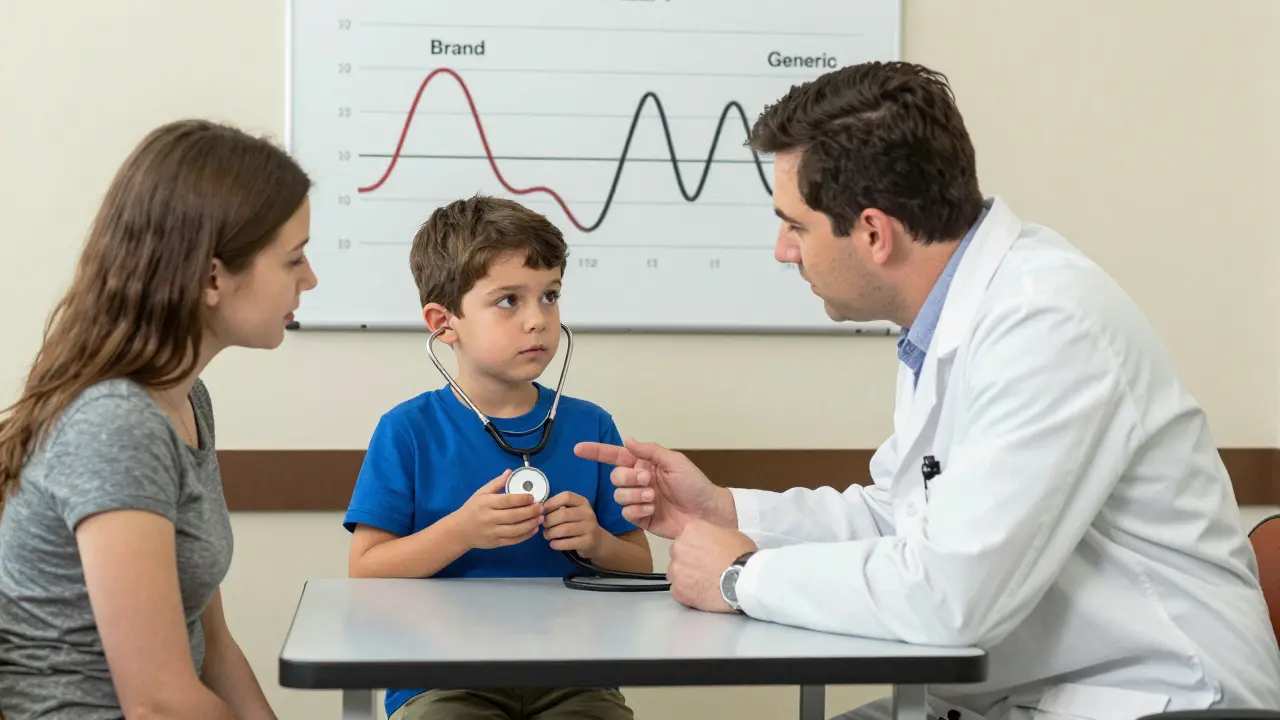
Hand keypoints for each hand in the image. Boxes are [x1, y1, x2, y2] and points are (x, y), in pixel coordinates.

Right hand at [451, 470, 543, 549]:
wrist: (459, 531)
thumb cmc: (472, 509)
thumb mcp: (481, 493)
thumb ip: (496, 483)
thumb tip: (510, 471)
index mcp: (486, 503)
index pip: (507, 501)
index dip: (521, 499)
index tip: (532, 497)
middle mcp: (490, 518)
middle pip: (514, 515)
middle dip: (530, 512)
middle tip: (541, 507)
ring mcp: (493, 532)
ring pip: (516, 530)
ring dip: (531, 524)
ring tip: (541, 518)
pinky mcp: (496, 543)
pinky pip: (514, 540)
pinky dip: (526, 535)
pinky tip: (534, 529)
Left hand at [541, 492, 602, 555]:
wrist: (596, 540)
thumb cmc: (579, 523)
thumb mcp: (574, 511)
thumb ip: (560, 508)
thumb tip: (540, 510)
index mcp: (582, 502)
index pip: (567, 496)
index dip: (552, 501)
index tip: (544, 509)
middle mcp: (587, 513)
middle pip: (563, 514)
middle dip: (549, 521)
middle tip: (543, 525)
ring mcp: (589, 528)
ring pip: (564, 529)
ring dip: (551, 533)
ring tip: (547, 535)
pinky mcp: (588, 541)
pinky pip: (568, 543)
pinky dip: (557, 544)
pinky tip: (553, 544)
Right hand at [574, 437, 734, 538]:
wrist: (705, 513)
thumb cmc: (695, 485)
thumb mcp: (675, 462)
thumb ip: (650, 451)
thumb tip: (628, 440)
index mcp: (644, 464)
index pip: (615, 455)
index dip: (596, 452)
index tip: (578, 449)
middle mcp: (638, 481)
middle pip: (615, 477)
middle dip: (629, 478)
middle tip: (649, 481)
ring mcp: (638, 500)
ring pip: (618, 496)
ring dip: (635, 495)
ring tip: (654, 498)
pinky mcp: (640, 518)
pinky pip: (626, 513)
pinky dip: (638, 511)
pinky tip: (653, 510)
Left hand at [667, 519, 757, 612]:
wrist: (743, 580)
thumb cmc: (741, 556)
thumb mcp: (729, 533)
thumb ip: (711, 535)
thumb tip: (709, 542)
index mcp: (690, 530)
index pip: (686, 536)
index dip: (696, 546)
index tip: (704, 553)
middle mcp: (678, 547)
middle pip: (678, 554)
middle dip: (689, 561)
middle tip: (706, 568)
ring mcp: (676, 570)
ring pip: (676, 573)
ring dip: (687, 577)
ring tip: (705, 582)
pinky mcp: (677, 590)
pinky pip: (678, 591)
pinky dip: (688, 593)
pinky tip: (703, 593)